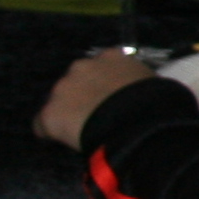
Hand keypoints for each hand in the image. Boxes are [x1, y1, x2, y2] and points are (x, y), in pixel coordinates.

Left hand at [37, 50, 157, 147]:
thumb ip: (138, 83)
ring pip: (58, 103)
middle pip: (74, 82)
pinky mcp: (50, 114)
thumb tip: (139, 95)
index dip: (103, 84)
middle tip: (97, 115)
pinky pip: (43, 126)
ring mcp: (63, 89)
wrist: (137, 123)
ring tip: (83, 131)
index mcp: (111, 57)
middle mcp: (82, 66)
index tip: (110, 98)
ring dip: (68, 113)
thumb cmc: (156, 103)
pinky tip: (66, 141)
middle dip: (82, 96)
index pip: (99, 67)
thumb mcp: (152, 83)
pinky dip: (52, 133)